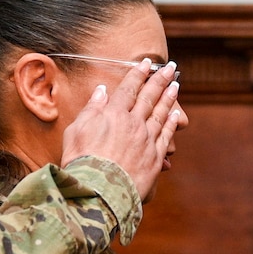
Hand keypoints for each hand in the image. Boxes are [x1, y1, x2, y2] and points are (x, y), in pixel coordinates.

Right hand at [62, 59, 185, 208]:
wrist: (98, 191)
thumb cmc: (81, 162)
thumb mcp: (76, 131)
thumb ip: (91, 109)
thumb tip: (101, 91)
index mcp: (113, 114)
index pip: (129, 88)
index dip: (138, 73)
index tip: (147, 62)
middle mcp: (133, 123)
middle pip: (149, 97)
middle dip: (160, 79)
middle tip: (171, 67)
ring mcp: (146, 140)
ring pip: (161, 113)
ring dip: (169, 97)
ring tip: (176, 84)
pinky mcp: (154, 158)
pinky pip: (166, 136)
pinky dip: (171, 123)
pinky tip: (175, 114)